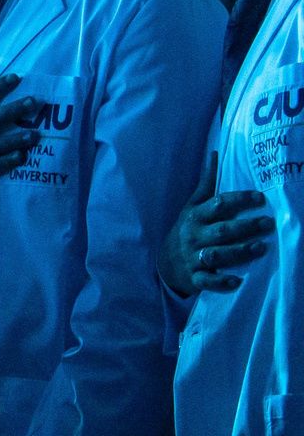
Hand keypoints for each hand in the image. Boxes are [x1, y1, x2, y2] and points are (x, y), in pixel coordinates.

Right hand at [162, 156, 273, 296]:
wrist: (166, 263)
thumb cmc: (187, 230)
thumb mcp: (192, 206)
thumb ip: (207, 184)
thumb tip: (215, 154)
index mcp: (195, 217)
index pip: (217, 205)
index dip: (238, 200)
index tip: (259, 198)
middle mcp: (194, 236)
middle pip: (221, 230)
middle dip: (246, 227)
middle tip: (268, 223)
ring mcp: (193, 258)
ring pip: (217, 255)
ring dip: (239, 252)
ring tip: (261, 247)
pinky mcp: (195, 278)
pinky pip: (207, 281)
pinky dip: (221, 281)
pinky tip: (237, 280)